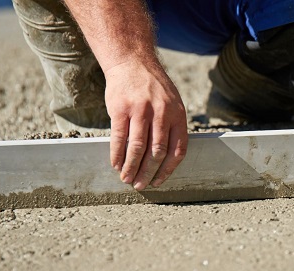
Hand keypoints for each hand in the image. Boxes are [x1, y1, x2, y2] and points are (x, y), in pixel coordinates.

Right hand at [104, 60, 187, 189]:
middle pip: (157, 152)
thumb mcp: (172, 103)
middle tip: (140, 185)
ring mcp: (141, 110)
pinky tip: (115, 164)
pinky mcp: (121, 108)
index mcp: (178, 115)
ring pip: (137, 147)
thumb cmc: (154, 88)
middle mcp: (162, 113)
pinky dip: (117, 154)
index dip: (168, 170)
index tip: (158, 182)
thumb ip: (172, 127)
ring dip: (131, 167)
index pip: (177, 150)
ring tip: (126, 179)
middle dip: (148, 173)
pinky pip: (119, 137)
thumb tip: (167, 159)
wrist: (132, 62)